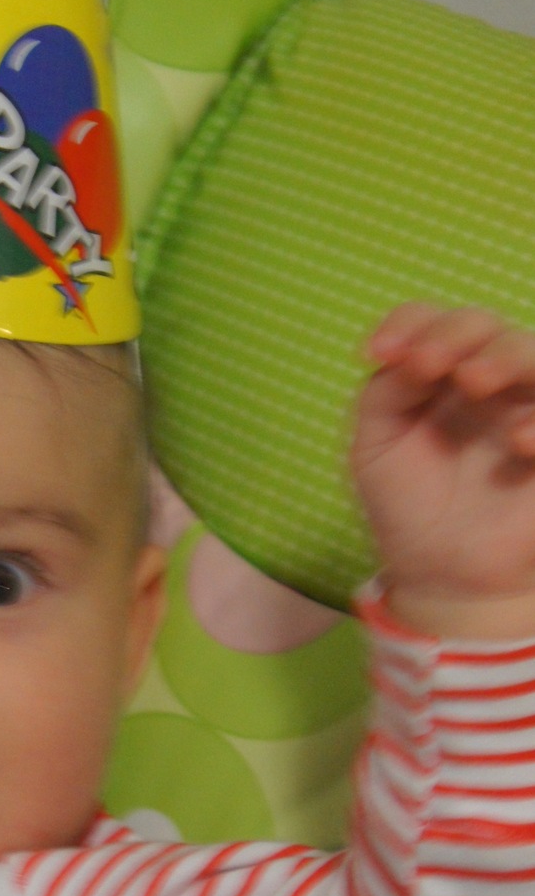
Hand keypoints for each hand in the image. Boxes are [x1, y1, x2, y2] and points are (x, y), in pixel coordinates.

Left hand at [354, 304, 534, 638]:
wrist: (442, 573)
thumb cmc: (407, 503)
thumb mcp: (376, 447)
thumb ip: (385, 393)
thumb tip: (405, 354)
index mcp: (441, 372)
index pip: (432, 323)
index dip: (410, 324)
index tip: (379, 353)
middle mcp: (489, 380)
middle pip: (486, 327)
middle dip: (456, 335)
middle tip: (429, 365)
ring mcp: (527, 409)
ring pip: (534, 356)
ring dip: (506, 356)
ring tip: (473, 381)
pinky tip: (519, 440)